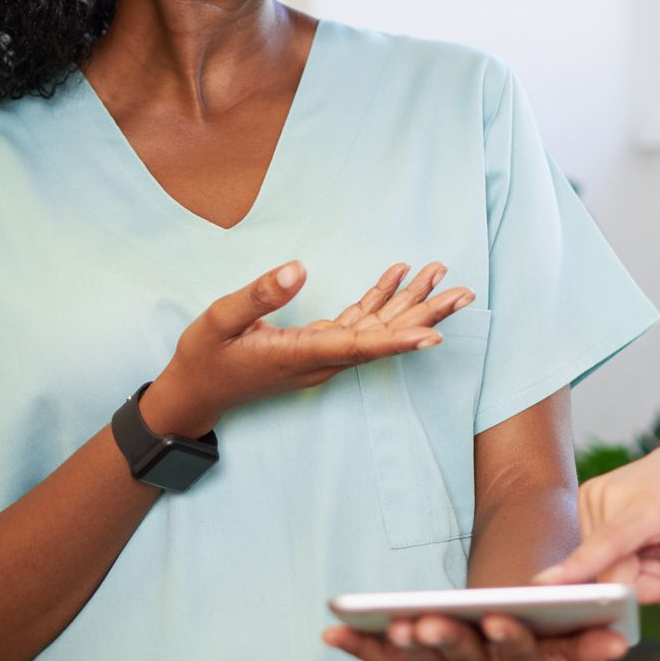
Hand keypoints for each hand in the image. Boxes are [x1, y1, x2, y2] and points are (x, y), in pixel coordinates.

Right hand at [145, 261, 470, 435]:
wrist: (196, 392)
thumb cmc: (205, 357)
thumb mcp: (220, 320)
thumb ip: (259, 295)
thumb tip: (298, 268)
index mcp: (300, 355)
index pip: (359, 347)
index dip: (398, 339)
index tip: (435, 335)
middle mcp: (321, 359)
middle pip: (383, 338)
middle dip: (425, 315)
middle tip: (464, 293)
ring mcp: (323, 356)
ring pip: (377, 330)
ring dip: (410, 304)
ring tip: (442, 276)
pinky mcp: (318, 347)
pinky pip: (359, 325)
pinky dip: (380, 300)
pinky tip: (398, 277)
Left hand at [322, 614, 627, 660]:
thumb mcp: (576, 660)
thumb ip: (592, 647)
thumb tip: (620, 638)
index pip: (517, 654)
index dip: (508, 637)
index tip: (499, 617)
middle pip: (461, 657)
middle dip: (443, 638)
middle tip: (425, 622)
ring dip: (401, 643)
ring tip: (386, 624)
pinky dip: (359, 647)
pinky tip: (333, 630)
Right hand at [532, 424, 659, 660]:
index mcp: (647, 505)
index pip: (605, 547)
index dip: (574, 572)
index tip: (540, 588)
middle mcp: (610, 495)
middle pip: (612, 577)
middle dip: (645, 586)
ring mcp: (593, 494)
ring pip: (605, 570)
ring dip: (639, 572)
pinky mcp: (586, 497)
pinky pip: (601, 555)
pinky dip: (628, 558)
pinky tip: (650, 540)